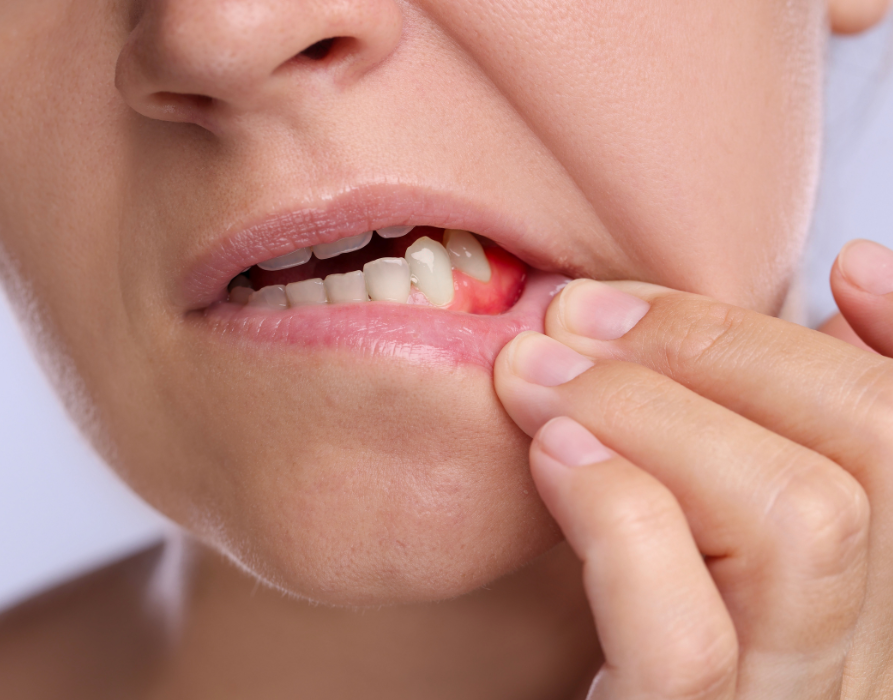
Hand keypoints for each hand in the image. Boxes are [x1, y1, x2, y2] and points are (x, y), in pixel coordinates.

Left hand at [493, 238, 892, 697]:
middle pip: (871, 452)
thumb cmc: (624, 616)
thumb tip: (859, 273)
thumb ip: (773, 420)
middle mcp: (862, 660)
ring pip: (799, 524)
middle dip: (716, 348)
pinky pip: (686, 639)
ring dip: (649, 410)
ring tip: (538, 374)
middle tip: (578, 314)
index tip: (837, 264)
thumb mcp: (707, 509)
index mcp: (877, 595)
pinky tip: (552, 456)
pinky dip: (618, 514)